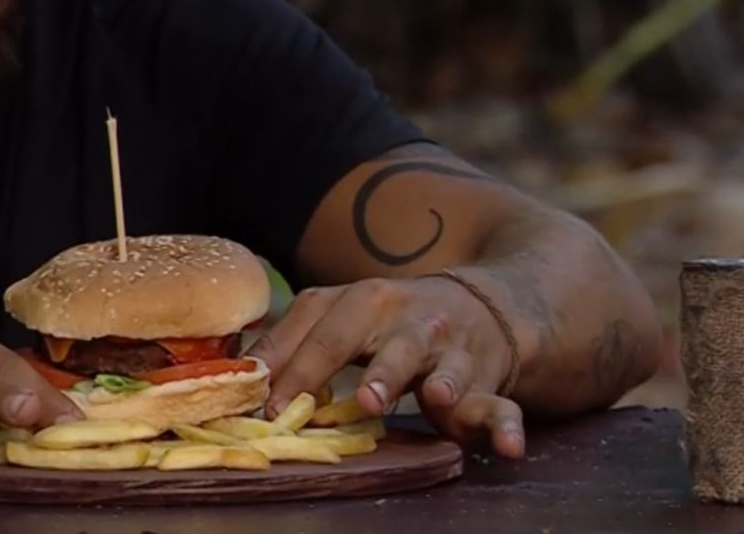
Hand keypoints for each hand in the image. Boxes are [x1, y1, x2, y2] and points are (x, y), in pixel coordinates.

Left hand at [248, 276, 525, 457]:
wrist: (487, 305)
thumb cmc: (396, 322)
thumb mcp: (349, 318)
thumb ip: (300, 343)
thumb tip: (239, 375)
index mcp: (359, 298)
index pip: (312, 323)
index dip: (284, 362)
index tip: (260, 402)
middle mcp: (400, 314)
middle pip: (357, 335)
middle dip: (333, 365)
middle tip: (314, 403)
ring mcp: (444, 342)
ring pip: (423, 357)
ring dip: (402, 378)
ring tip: (392, 400)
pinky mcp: (485, 375)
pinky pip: (497, 403)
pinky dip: (504, 426)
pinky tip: (505, 446)